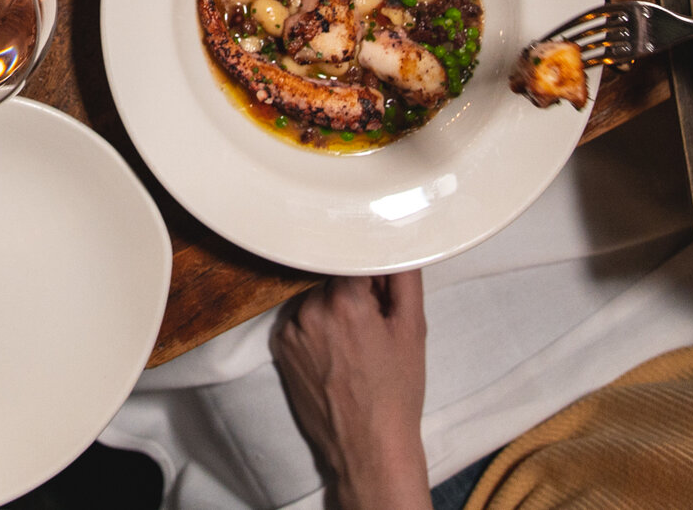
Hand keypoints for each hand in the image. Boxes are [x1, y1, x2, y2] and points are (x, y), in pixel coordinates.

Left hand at [271, 272, 432, 509]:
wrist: (368, 446)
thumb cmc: (395, 393)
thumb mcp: (412, 330)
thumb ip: (404, 278)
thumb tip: (396, 247)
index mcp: (344, 300)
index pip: (353, 257)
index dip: (372, 272)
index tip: (382, 289)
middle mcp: (310, 310)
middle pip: (332, 278)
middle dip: (353, 291)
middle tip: (374, 324)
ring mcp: (291, 329)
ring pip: (315, 299)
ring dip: (332, 309)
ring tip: (355, 345)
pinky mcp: (280, 347)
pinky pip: (300, 321)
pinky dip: (316, 329)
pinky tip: (335, 355)